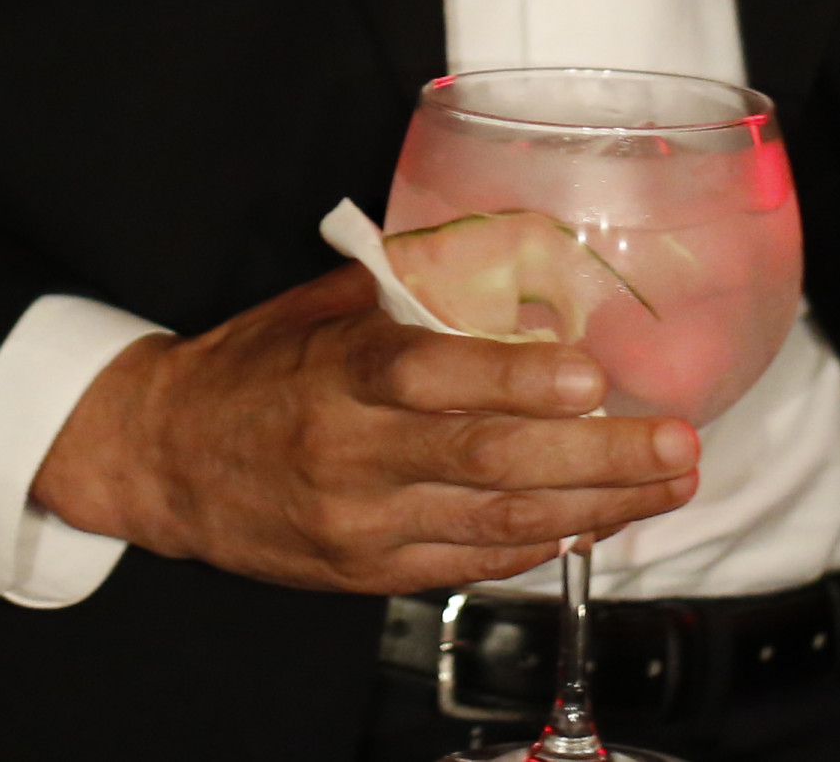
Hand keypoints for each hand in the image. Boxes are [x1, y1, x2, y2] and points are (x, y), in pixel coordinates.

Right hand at [30, 264, 702, 594]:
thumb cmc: (253, 370)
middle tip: (676, 442)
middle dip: (598, 458)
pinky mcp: (368, 572)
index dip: (517, 381)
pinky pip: (471, 564)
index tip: (592, 376)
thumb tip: (516, 267)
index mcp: (340, 374)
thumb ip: (412, 295)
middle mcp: (353, 455)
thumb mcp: (322, 309)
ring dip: (595, 508)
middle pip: (490, 464)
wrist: (163, 460)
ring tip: (666, 483)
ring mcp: (362, 524)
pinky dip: (541, 547)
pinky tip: (599, 523)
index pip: (434, 378)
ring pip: (496, 525)